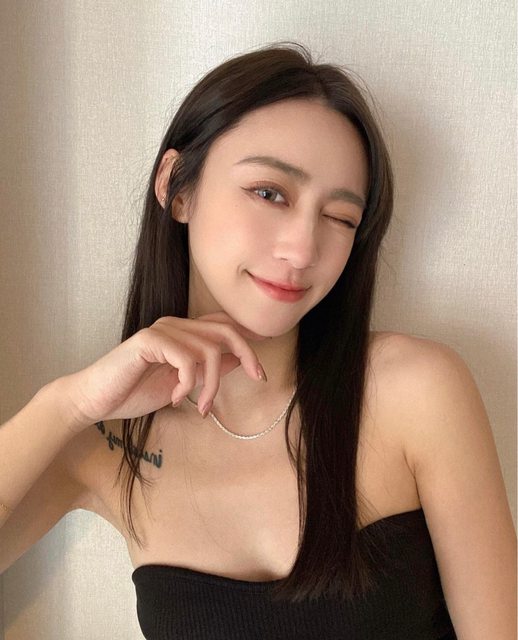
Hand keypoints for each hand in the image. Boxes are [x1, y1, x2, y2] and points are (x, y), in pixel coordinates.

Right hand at [56, 311, 268, 431]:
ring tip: (201, 407)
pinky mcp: (148, 342)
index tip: (261, 367)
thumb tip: (240, 359)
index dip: (248, 339)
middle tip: (258, 378)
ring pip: (209, 349)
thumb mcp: (181, 383)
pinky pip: (186, 358)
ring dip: (211, 384)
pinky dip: (187, 382)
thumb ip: (207, 369)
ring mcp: (161, 330)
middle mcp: (174, 325)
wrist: (95, 400)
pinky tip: (175, 398)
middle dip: (248, 353)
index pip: (222, 325)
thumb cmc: (134, 392)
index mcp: (182, 332)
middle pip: (224, 330)